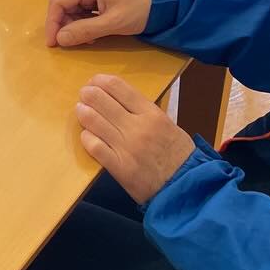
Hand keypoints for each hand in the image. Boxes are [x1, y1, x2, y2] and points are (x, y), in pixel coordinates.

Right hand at [46, 0, 152, 47]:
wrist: (166, 2)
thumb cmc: (141, 10)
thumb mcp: (113, 23)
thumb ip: (85, 31)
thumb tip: (60, 39)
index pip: (58, 1)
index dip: (52, 23)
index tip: (53, 43)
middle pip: (63, 3)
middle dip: (63, 24)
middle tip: (71, 43)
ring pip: (71, 6)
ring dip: (74, 24)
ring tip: (86, 39)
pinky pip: (82, 7)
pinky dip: (83, 21)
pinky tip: (92, 32)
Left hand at [75, 73, 193, 203]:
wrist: (186, 188)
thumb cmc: (178, 155)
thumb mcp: (167, 124)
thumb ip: (143, 111)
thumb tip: (115, 97)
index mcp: (151, 114)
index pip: (117, 86)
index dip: (99, 81)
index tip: (94, 83)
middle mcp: (137, 127)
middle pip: (99, 99)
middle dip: (87, 94)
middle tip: (85, 96)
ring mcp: (126, 147)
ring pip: (92, 120)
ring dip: (82, 112)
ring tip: (82, 111)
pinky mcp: (119, 167)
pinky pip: (93, 145)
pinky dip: (86, 137)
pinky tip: (88, 136)